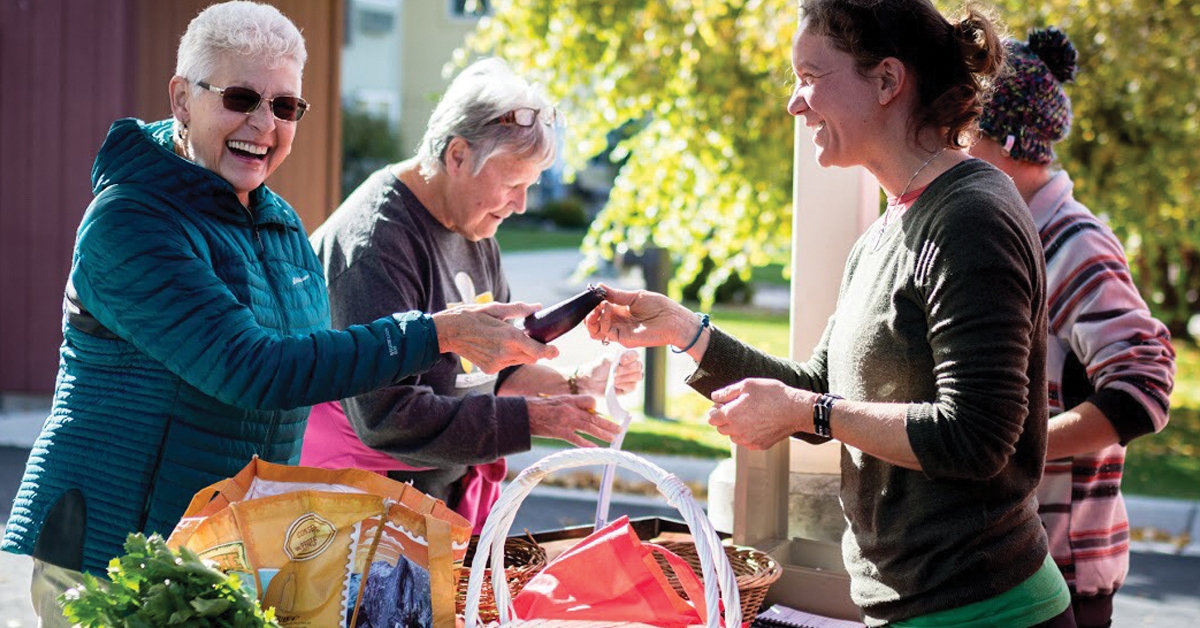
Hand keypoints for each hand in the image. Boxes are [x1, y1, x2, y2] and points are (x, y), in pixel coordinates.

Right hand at [431, 302, 557, 373]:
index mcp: (509, 336)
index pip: (537, 351)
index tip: (556, 350)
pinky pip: (506, 364)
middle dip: (535, 350)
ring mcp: (496, 364)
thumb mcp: (495, 308)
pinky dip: (507, 356)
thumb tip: (537, 306)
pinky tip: (495, 346)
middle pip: (531, 357)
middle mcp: (505, 353)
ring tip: (507, 339)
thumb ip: (519, 309)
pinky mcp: (489, 370)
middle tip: (532, 339)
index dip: (550, 351)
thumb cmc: (470, 316)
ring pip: (519, 361)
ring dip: (520, 352)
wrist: (446, 332)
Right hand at [527, 395, 620, 447]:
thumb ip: (569, 405)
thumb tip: (581, 412)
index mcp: (569, 400)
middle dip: (607, 424)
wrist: (522, 414)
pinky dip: (587, 444)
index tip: (599, 414)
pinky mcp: (560, 432)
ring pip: (589, 427)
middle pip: (594, 417)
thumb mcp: (555, 401)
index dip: (596, 408)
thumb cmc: (537, 407)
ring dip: (603, 433)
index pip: (590, 401)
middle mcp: (571, 409)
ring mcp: (566, 421)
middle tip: (618, 430)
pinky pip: (577, 439)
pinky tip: (596, 449)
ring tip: (612, 438)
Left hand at [577, 350, 642, 395]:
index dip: (630, 358)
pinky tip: (616, 385)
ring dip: (625, 378)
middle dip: (626, 370)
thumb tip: (624, 362)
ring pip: (638, 376)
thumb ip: (616, 358)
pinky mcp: (628, 388)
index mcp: (626, 356)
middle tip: (615, 372)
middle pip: (638, 366)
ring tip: (614, 380)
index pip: (635, 355)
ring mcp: (630, 378)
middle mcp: (630, 366)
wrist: (590, 381)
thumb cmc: (598, 368)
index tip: (621, 361)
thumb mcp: (605, 360)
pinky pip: (633, 387)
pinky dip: (624, 385)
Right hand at [585, 284, 695, 348]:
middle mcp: (617, 322)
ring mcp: (619, 331)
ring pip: (596, 331)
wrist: (673, 320)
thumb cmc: (659, 306)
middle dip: (590, 312)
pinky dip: (603, 319)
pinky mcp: (623, 339)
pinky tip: (608, 308)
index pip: (599, 310)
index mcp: (619, 311)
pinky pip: (606, 332)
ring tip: (598, 307)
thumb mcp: (635, 296)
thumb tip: (598, 285)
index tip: (593, 294)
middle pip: (594, 323)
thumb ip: (616, 294)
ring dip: (592, 319)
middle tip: (593, 303)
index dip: (593, 303)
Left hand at [706, 378, 813, 449]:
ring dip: (736, 428)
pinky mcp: (759, 445)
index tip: (724, 404)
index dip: (716, 410)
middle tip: (738, 408)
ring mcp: (748, 440)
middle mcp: (737, 431)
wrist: (795, 410)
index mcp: (731, 415)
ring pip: (733, 436)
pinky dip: (748, 434)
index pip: (712, 418)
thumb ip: (727, 392)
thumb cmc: (772, 394)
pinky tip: (758, 424)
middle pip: (721, 429)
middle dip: (725, 419)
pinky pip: (746, 442)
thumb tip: (714, 397)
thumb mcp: (748, 385)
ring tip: (749, 415)